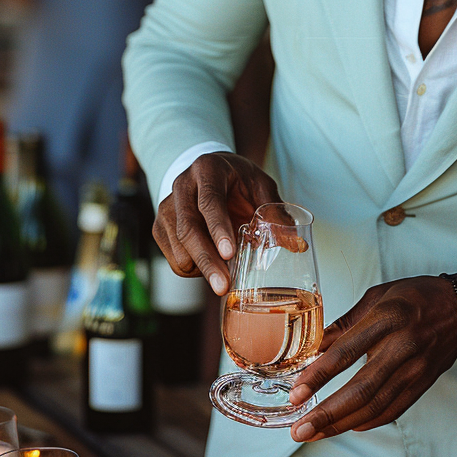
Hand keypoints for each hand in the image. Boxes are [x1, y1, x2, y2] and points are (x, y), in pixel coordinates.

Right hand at [153, 152, 280, 295]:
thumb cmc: (237, 180)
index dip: (218, 229)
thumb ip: (275, 211)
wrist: (207, 171)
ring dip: (202, 268)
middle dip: (207, 261)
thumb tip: (297, 244)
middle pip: (188, 229)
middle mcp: (181, 185)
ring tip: (225, 270)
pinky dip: (194, 270)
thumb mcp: (260, 185)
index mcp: (207, 170)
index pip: (209, 201)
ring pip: (178, 249)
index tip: (229, 254)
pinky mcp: (159, 227)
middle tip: (224, 286)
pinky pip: (174, 260)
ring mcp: (166, 207)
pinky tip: (210, 261)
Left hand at [287, 275, 456, 441]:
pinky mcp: (423, 384)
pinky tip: (349, 426)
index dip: (319, 375)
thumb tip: (316, 346)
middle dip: (328, 413)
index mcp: (387, 318)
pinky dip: (369, 421)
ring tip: (315, 433)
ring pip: (376, 405)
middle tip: (301, 429)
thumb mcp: (377, 296)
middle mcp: (402, 346)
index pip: (347, 352)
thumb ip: (346, 323)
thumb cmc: (416, 296)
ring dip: (343, 423)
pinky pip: (394, 409)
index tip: (297, 393)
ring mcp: (415, 369)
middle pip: (361, 388)